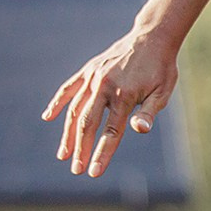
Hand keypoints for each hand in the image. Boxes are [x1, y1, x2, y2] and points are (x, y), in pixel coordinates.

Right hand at [44, 28, 179, 177]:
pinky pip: (68, 89)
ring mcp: (93, 78)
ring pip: (75, 110)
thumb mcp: (162, 92)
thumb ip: (149, 112)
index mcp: (124, 96)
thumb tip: (140, 130)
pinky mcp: (88, 70)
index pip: (111, 132)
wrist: (152, 38)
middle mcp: (104, 87)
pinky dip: (58, 103)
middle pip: (87, 124)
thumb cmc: (161, 69)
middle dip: (80, 149)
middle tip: (76, 169)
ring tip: (63, 154)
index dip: (101, 154)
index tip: (93, 172)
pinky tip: (48, 117)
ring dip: (67, 133)